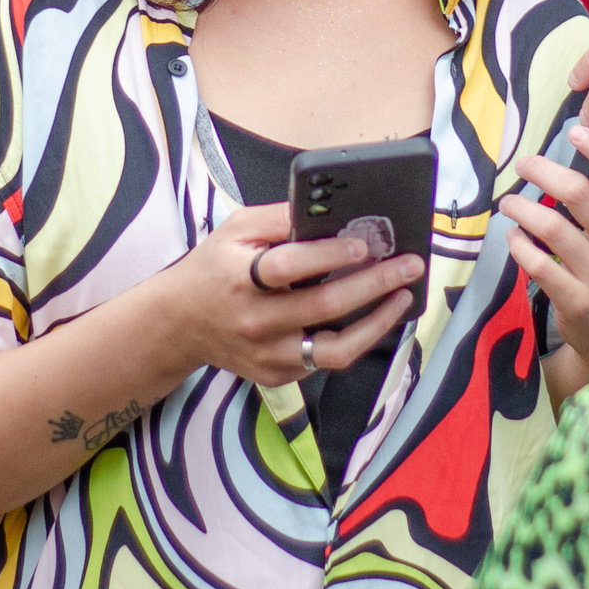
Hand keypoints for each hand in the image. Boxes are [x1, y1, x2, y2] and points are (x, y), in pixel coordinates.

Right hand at [156, 204, 420, 387]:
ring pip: (334, 350)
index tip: (365, 244)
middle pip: (324, 307)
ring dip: (377, 324)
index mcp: (241, 277)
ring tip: (403, 299)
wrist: (179, 323)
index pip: (289, 267)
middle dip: (375, 284)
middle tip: (409, 265)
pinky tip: (375, 318)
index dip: (329, 255)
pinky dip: (355, 341)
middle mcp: (255, 320)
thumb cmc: (214, 267)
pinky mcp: (276, 376)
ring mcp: (267, 354)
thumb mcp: (236, 228)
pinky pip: (325, 362)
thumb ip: (280, 218)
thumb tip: (330, 212)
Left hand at [500, 128, 588, 376]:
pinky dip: (518, 244)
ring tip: (508, 202)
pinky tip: (512, 237)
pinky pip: (538, 263)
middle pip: (579, 193)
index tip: (575, 131)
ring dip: (521, 207)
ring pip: (552, 226)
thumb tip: (587, 143)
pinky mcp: (578, 302)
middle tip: (523, 164)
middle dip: (543, 171)